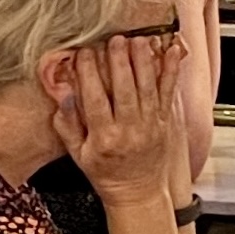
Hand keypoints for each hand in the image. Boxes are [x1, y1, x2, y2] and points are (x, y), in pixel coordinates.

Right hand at [51, 34, 181, 208]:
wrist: (137, 193)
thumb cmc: (105, 173)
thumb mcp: (77, 155)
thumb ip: (67, 125)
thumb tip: (62, 95)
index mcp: (104, 138)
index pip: (95, 99)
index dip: (89, 74)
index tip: (83, 53)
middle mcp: (129, 130)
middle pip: (124, 89)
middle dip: (119, 62)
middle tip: (113, 40)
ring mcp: (150, 125)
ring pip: (148, 88)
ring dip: (143, 61)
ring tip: (137, 40)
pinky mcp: (165, 123)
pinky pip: (168, 93)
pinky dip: (171, 71)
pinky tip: (172, 52)